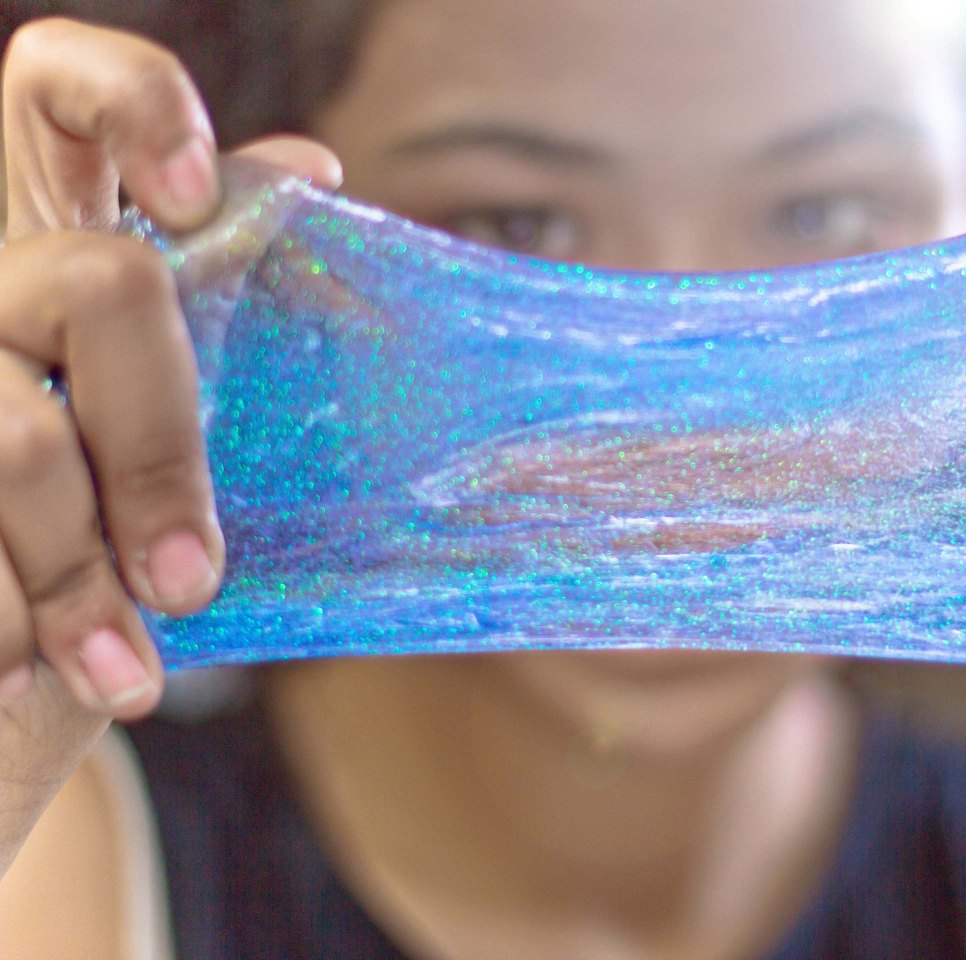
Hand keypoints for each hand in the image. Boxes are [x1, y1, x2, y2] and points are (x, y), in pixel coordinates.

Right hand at [0, 17, 339, 874]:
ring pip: (14, 436)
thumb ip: (227, 298)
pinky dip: (8, 624)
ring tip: (127, 672)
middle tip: (196, 579)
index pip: (56, 87)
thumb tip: (312, 164)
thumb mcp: (177, 413)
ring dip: (76, 571)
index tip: (195, 203)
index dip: (131, 104)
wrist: (7, 664)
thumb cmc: (111, 524)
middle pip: (92, 285)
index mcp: (55, 238)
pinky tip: (28, 681)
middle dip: (161, 444)